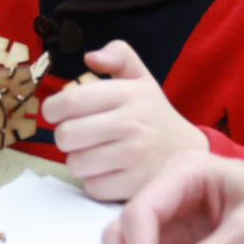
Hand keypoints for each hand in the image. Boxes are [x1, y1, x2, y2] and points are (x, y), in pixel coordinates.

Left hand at [39, 41, 207, 202]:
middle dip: (65, 137)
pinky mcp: (135, 185)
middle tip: (80, 136)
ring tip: (95, 154)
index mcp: (129, 93)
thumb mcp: (142, 79)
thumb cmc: (154, 115)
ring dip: (79, 161)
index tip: (57, 113)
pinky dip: (95, 183)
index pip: (71, 100)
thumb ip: (118, 56)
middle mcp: (132, 123)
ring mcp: (135, 156)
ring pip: (76, 164)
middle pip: (66, 135)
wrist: (190, 152)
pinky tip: (109, 173)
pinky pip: (92, 187)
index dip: (53, 108)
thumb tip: (90, 57)